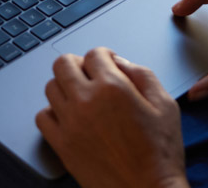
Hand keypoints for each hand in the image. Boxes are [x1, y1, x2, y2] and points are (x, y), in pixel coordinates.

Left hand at [36, 48, 188, 187]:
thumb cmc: (160, 153)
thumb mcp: (165, 104)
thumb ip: (142, 74)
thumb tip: (119, 61)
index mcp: (112, 87)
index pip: (94, 54)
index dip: (104, 57)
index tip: (109, 65)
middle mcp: (86, 101)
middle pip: (63, 64)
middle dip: (78, 64)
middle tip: (90, 75)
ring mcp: (70, 124)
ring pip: (51, 87)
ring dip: (65, 86)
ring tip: (81, 97)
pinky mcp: (62, 146)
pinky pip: (42, 117)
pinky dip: (52, 113)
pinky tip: (69, 118)